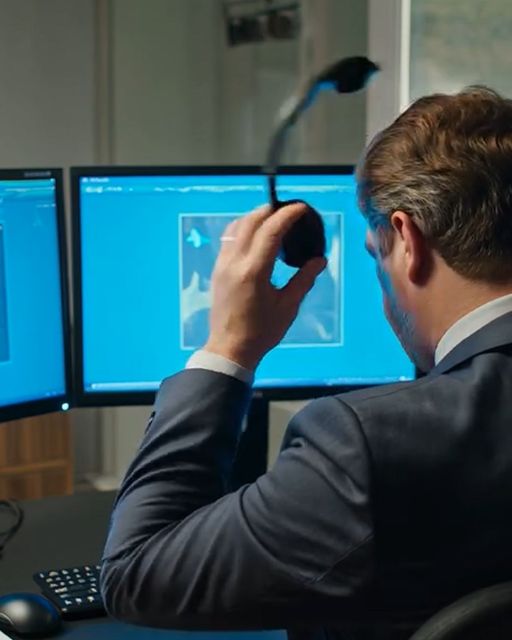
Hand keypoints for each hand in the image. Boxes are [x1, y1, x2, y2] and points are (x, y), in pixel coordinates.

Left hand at [204, 203, 326, 369]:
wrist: (230, 348)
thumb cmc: (262, 332)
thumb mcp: (288, 307)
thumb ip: (303, 279)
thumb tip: (319, 259)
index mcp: (254, 271)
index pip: (271, 230)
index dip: (288, 214)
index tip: (302, 208)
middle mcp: (234, 262)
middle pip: (251, 221)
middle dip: (271, 210)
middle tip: (289, 210)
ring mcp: (222, 264)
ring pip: (236, 226)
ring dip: (255, 217)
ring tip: (273, 219)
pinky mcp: (217, 269)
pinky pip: (229, 238)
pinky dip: (244, 228)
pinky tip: (257, 235)